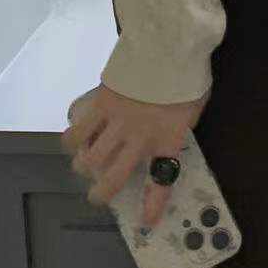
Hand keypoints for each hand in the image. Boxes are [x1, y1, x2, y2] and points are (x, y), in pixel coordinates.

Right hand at [62, 83, 207, 227]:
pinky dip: (73, 136)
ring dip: (83, 165)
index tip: (146, 222)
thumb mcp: (194, 106)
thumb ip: (181, 124)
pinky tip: (75, 135)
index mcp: (166, 140)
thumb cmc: (186, 76)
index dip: (153, 205)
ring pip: (89, 157)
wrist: (169, 45)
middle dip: (100, 193)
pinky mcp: (100, 103)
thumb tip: (172, 130)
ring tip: (84, 163)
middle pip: (111, 177)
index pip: (161, 181)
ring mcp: (115, 122)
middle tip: (96, 194)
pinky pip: (79, 127)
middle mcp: (137, 138)